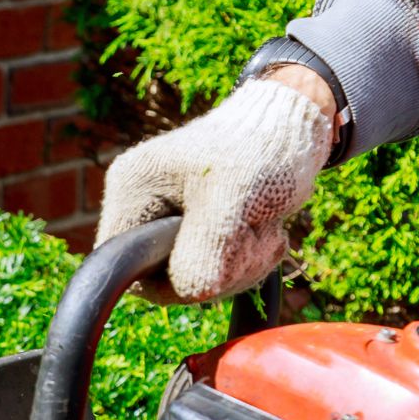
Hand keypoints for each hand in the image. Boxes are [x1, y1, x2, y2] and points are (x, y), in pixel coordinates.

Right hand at [96, 67, 337, 302]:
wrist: (295, 126)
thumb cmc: (260, 150)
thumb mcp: (233, 199)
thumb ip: (206, 248)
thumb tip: (191, 293)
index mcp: (133, 190)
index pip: (123, 264)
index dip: (167, 279)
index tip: (215, 261)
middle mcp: (143, 203)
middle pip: (161, 276)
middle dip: (217, 269)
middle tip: (255, 238)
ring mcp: (170, 215)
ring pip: (192, 276)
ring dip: (239, 264)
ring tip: (265, 229)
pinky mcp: (198, 224)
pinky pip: (213, 267)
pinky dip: (245, 259)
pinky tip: (265, 232)